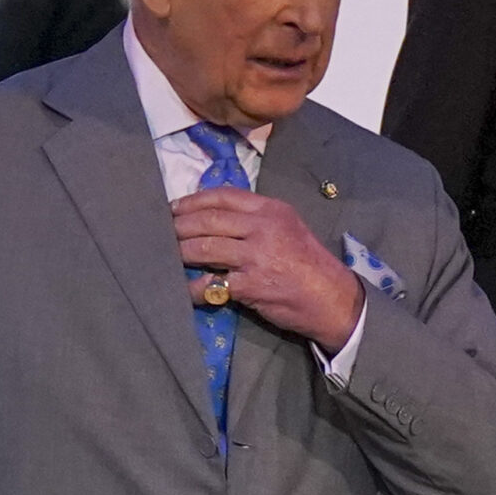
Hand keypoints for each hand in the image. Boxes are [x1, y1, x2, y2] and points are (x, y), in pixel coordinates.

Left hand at [172, 191, 363, 354]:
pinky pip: (211, 284)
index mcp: (271, 209)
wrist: (333, 298)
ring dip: (181, 252)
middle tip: (162, 232)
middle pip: (208, 219)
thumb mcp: (288, 228)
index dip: (192, 201)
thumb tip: (215, 219)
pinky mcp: (251, 285)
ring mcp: (256, 256)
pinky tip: (184, 291)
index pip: (223, 196)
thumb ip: (256, 220)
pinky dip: (193, 288)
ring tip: (168, 256)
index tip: (174, 208)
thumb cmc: (309, 264)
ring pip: (204, 247)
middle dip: (179, 225)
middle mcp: (262, 227)